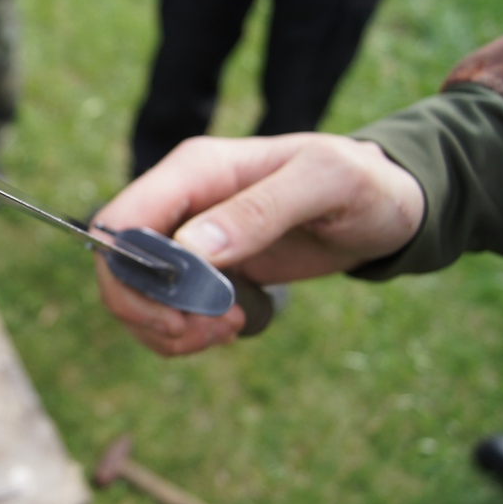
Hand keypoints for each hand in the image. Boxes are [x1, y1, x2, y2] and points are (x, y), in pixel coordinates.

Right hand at [93, 134, 424, 355]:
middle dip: (148, 310)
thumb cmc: (363, 184)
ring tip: (223, 332)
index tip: (178, 313)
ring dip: (166, 329)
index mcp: (196, 169)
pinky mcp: (201, 269)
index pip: (123, 219)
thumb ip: (260, 210)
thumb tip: (191, 250)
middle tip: (200, 334)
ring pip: (134, 293)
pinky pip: (164, 308)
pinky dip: (182, 333)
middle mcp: (180, 200)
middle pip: (117, 263)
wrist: (385, 207)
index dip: (131, 273)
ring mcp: (186, 237)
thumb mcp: (326, 184)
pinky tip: (225, 330)